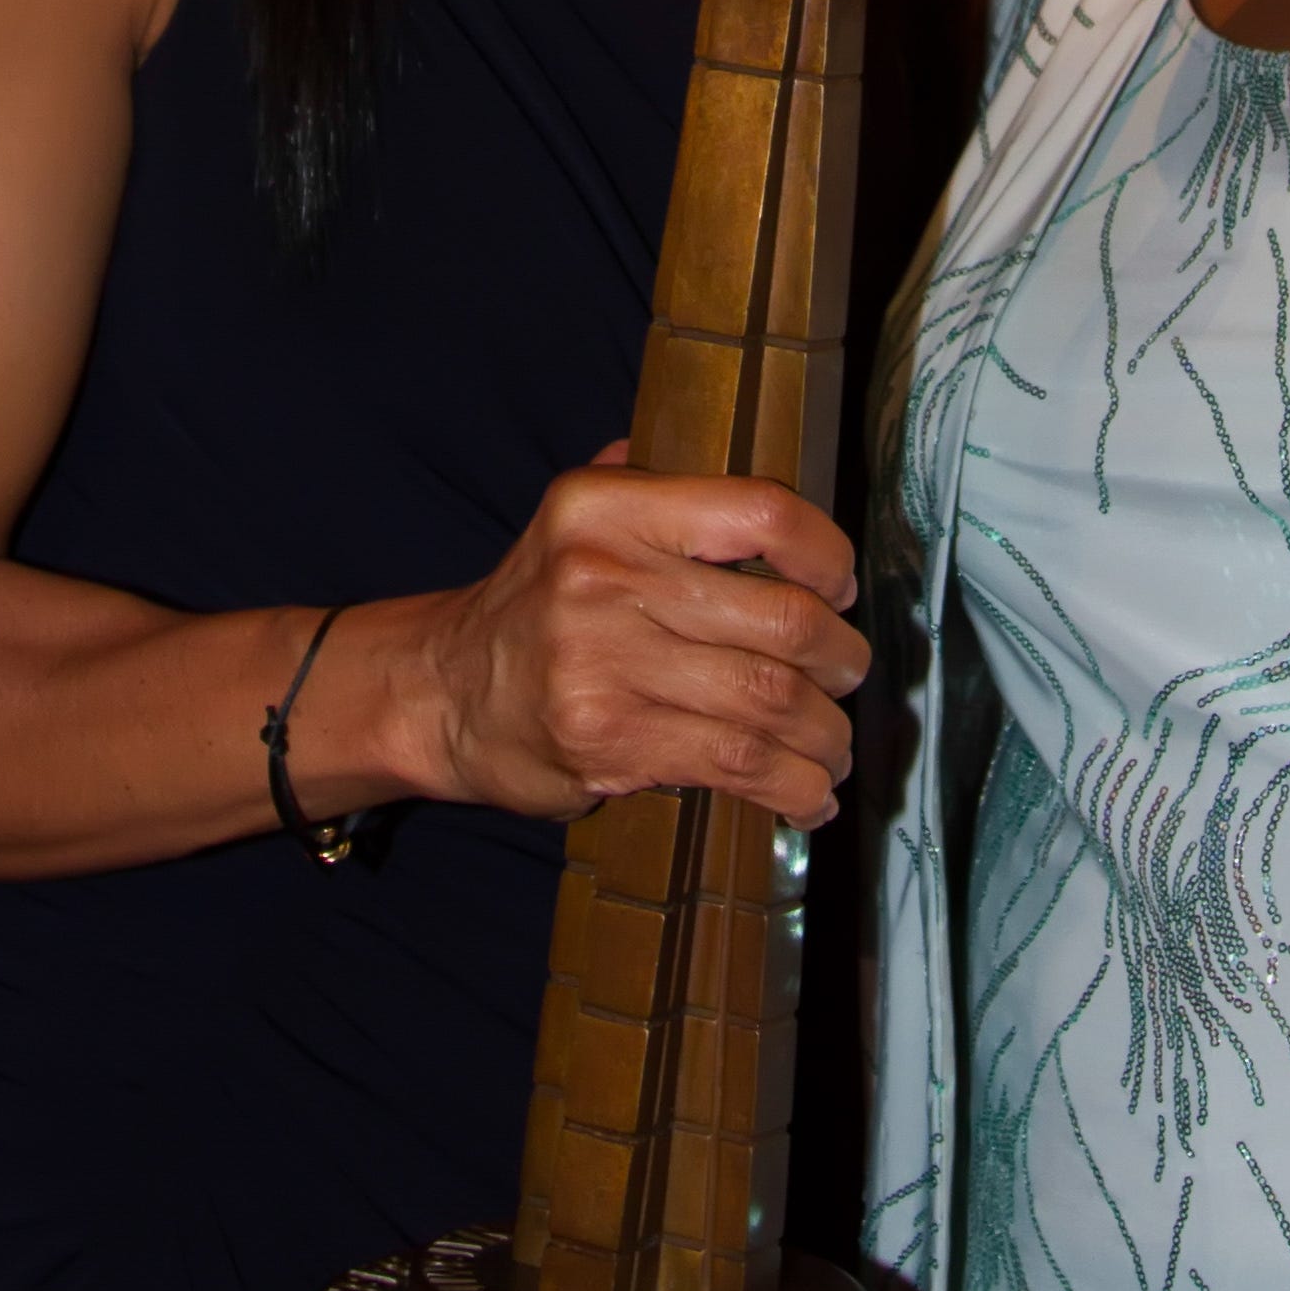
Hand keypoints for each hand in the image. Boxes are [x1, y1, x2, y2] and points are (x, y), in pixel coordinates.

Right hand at [402, 457, 867, 832]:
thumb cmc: (534, 608)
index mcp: (608, 508)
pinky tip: (808, 796)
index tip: (841, 589)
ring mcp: (603, 664)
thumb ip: (660, 494)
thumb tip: (768, 501)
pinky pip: (735, 764)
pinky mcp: (607, 741)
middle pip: (781, 620)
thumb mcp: (575, 520)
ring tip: (835, 747)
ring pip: (768, 701)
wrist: (441, 693)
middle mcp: (604, 577)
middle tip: (848, 676)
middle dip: (841, 659)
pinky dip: (792, 787)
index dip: (826, 555)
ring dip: (825, 735)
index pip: (759, 513)